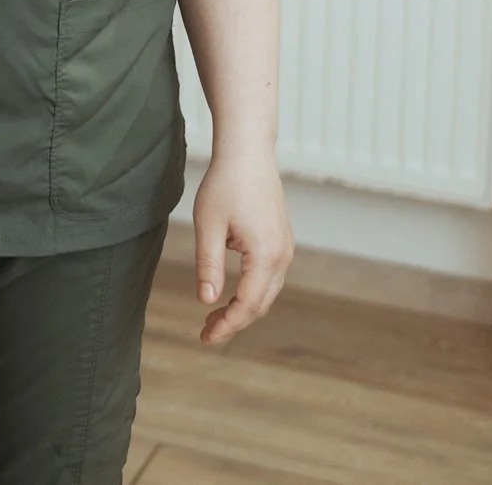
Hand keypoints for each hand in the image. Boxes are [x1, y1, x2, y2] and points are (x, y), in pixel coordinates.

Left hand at [192, 151, 291, 343]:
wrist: (248, 154)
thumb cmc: (225, 185)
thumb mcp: (208, 226)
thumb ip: (208, 265)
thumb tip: (206, 301)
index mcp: (266, 256)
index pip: (248, 305)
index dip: (228, 325)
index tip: (206, 338)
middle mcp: (283, 257)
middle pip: (261, 304)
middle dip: (234, 322)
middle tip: (206, 333)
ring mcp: (286, 249)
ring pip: (267, 292)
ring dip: (243, 307)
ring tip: (213, 317)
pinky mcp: (282, 241)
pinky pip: (270, 277)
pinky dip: (252, 291)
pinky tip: (230, 292)